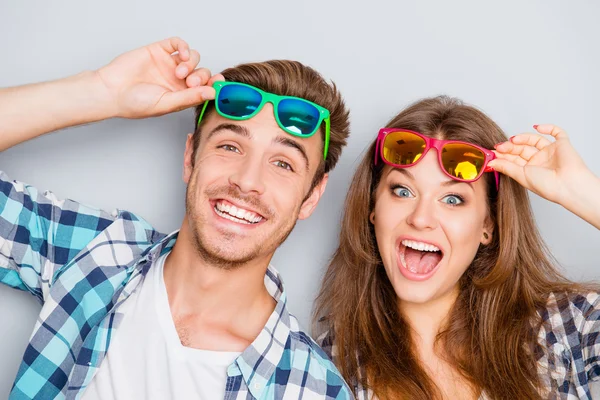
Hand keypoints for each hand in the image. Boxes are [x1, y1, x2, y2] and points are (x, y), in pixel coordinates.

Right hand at [96, 37, 223, 117]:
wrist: (112, 91)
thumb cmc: (135, 103)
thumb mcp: (167, 104)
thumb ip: (190, 97)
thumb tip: (212, 93)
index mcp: (182, 95)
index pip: (205, 88)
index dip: (214, 84)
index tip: (219, 83)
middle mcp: (177, 80)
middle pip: (202, 72)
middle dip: (201, 76)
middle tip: (189, 82)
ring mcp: (169, 64)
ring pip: (192, 57)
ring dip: (191, 63)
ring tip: (179, 72)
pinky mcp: (159, 51)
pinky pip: (177, 43)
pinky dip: (183, 47)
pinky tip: (180, 55)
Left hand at [490, 125, 599, 225]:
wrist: (568, 185)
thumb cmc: (547, 186)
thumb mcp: (521, 176)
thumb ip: (506, 167)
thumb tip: (490, 162)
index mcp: (529, 170)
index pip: (513, 158)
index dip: (503, 154)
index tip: (492, 152)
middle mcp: (539, 161)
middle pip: (521, 148)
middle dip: (509, 146)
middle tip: (499, 146)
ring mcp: (550, 152)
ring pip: (534, 140)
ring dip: (523, 137)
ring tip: (514, 139)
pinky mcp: (562, 145)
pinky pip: (556, 132)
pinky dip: (547, 127)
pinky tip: (536, 127)